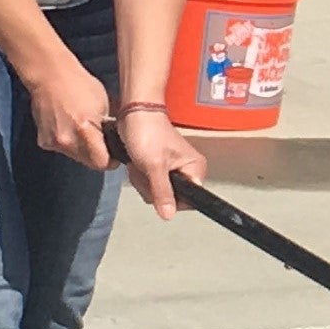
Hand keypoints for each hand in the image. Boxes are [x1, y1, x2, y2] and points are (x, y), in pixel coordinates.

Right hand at [25, 52, 114, 170]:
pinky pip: (62, 149)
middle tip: (102, 140)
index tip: (116, 154)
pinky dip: (69, 142)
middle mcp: (67, 141)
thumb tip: (121, 137)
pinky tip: (69, 126)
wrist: (49, 75)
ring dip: (83, 149)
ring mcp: (53, 142)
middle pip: (89, 162)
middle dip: (98, 155)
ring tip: (84, 129)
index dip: (112, 160)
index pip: (102, 163)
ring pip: (76, 157)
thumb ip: (111, 125)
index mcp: (84, 131)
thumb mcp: (105, 103)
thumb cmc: (79, 84)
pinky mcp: (44, 141)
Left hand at [115, 105, 205, 220]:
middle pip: (171, 198)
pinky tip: (138, 163)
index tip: (158, 186)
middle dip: (152, 187)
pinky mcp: (159, 167)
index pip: (190, 200)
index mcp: (195, 168)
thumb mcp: (154, 166)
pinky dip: (140, 176)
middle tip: (147, 168)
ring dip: (144, 180)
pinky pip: (150, 183)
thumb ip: (163, 192)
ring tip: (141, 163)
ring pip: (157, 192)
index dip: (171, 199)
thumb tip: (168, 215)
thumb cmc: (147, 131)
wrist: (134, 113)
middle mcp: (187, 170)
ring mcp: (173, 169)